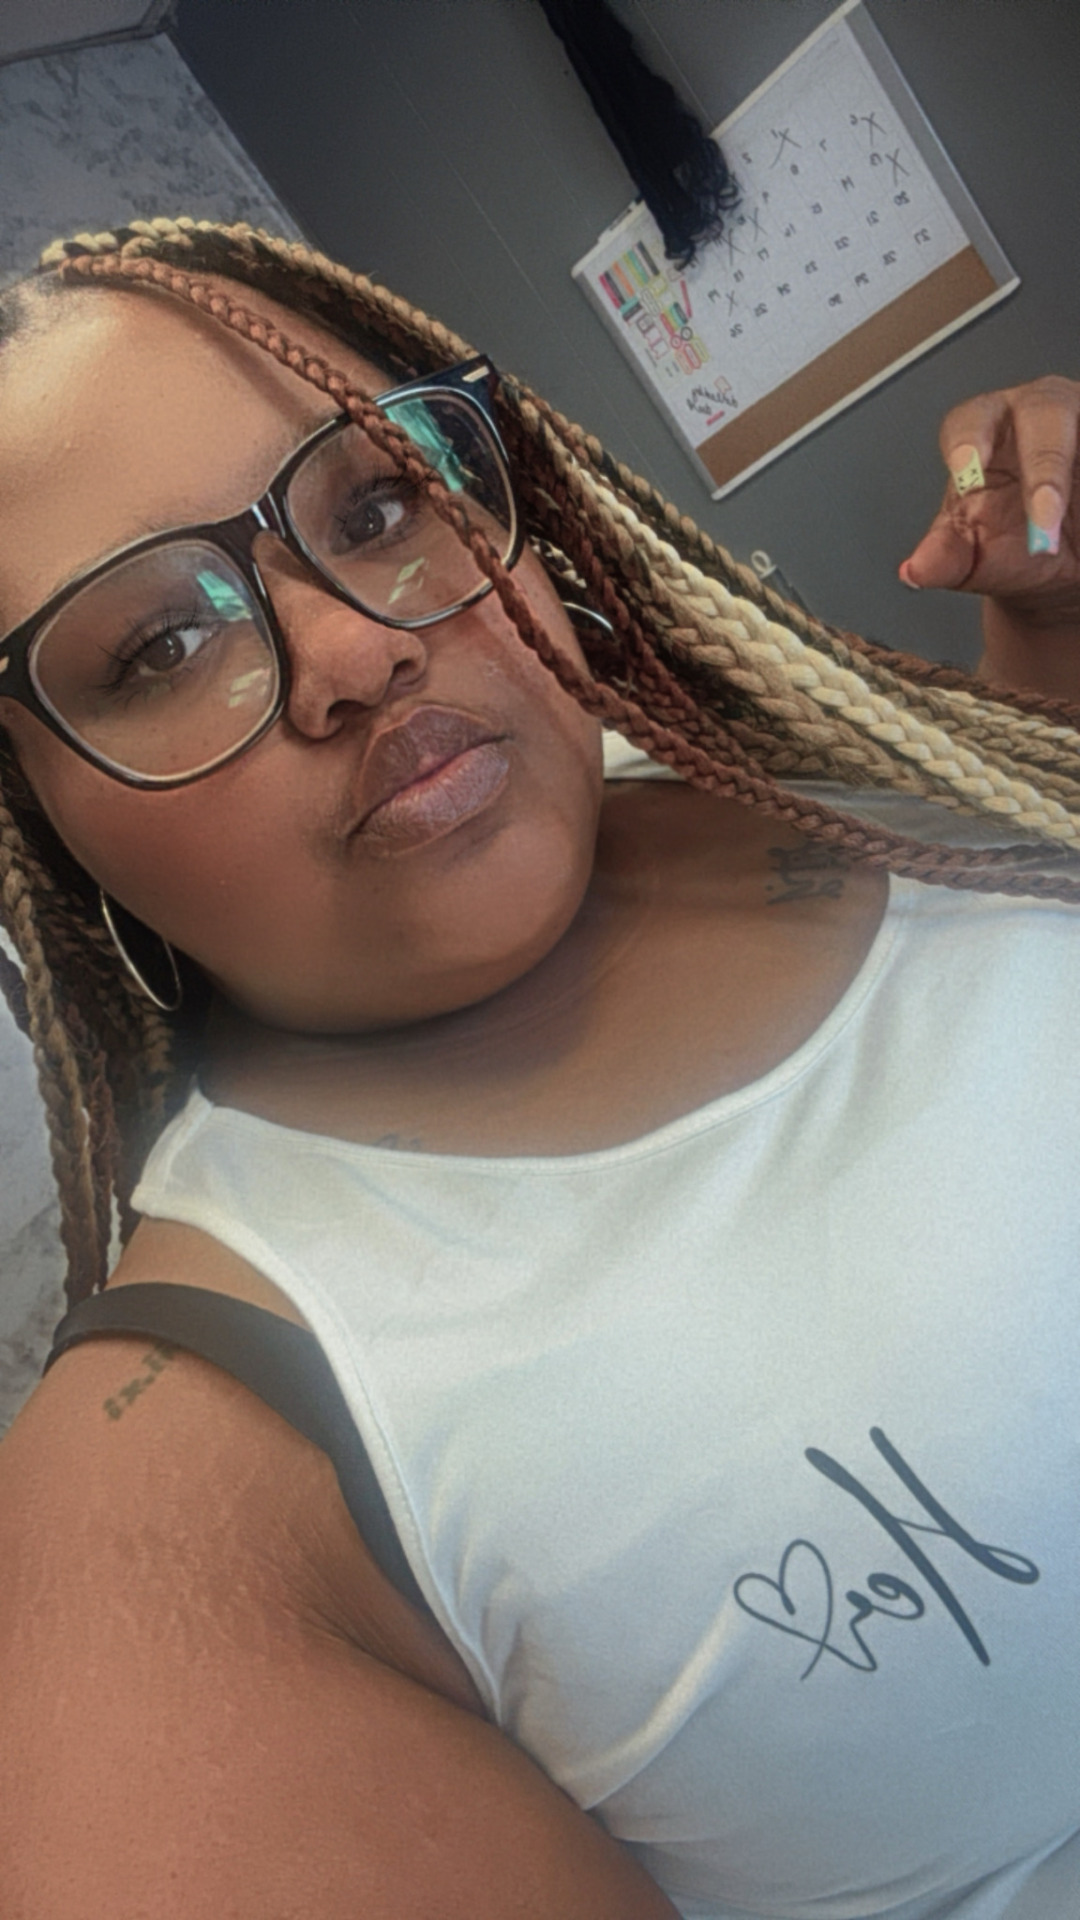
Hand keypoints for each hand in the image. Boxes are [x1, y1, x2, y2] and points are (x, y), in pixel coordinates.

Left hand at [899, 375, 1079, 631]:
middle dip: (1045, 465)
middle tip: (1044, 514)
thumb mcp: (973, 559)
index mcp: (984, 429)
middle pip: (1046, 412)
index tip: (967, 478)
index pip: (970, 420)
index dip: (968, 442)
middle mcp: (1037, 412)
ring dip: (1079, 477)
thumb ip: (946, 558)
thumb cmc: (1008, 543)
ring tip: (1064, 525)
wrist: (1058, 566)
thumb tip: (917, 569)